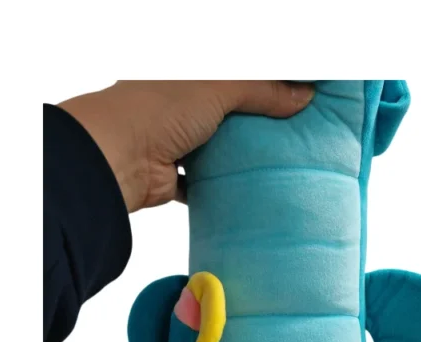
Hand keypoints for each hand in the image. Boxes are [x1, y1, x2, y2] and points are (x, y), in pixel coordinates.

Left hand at [59, 80, 314, 212]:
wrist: (118, 158)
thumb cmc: (158, 108)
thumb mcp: (220, 87)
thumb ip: (262, 91)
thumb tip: (303, 97)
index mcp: (184, 72)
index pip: (232, 76)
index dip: (262, 84)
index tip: (293, 95)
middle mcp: (176, 103)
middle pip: (225, 113)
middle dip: (254, 124)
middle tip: (292, 133)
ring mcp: (172, 140)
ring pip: (214, 149)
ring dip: (238, 158)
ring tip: (276, 162)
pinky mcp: (171, 176)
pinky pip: (202, 183)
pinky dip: (220, 187)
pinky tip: (245, 190)